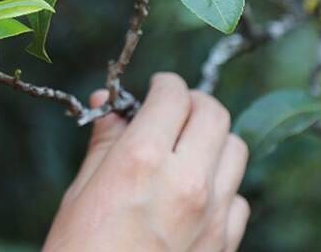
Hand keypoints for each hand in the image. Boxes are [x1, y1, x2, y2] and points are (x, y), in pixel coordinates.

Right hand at [44, 74, 249, 251]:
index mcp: (142, 160)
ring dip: (213, 139)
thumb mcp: (81, 192)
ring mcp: (212, 214)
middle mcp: (186, 181)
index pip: (173, 95)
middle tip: (173, 110)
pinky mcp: (225, 242)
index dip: (163, 84)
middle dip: (193, 103)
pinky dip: (222, 185)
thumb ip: (105, 141)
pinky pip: (239, 196)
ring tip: (187, 149)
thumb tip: (111, 103)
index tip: (155, 88)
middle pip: (214, 113)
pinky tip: (196, 194)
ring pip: (236, 148)